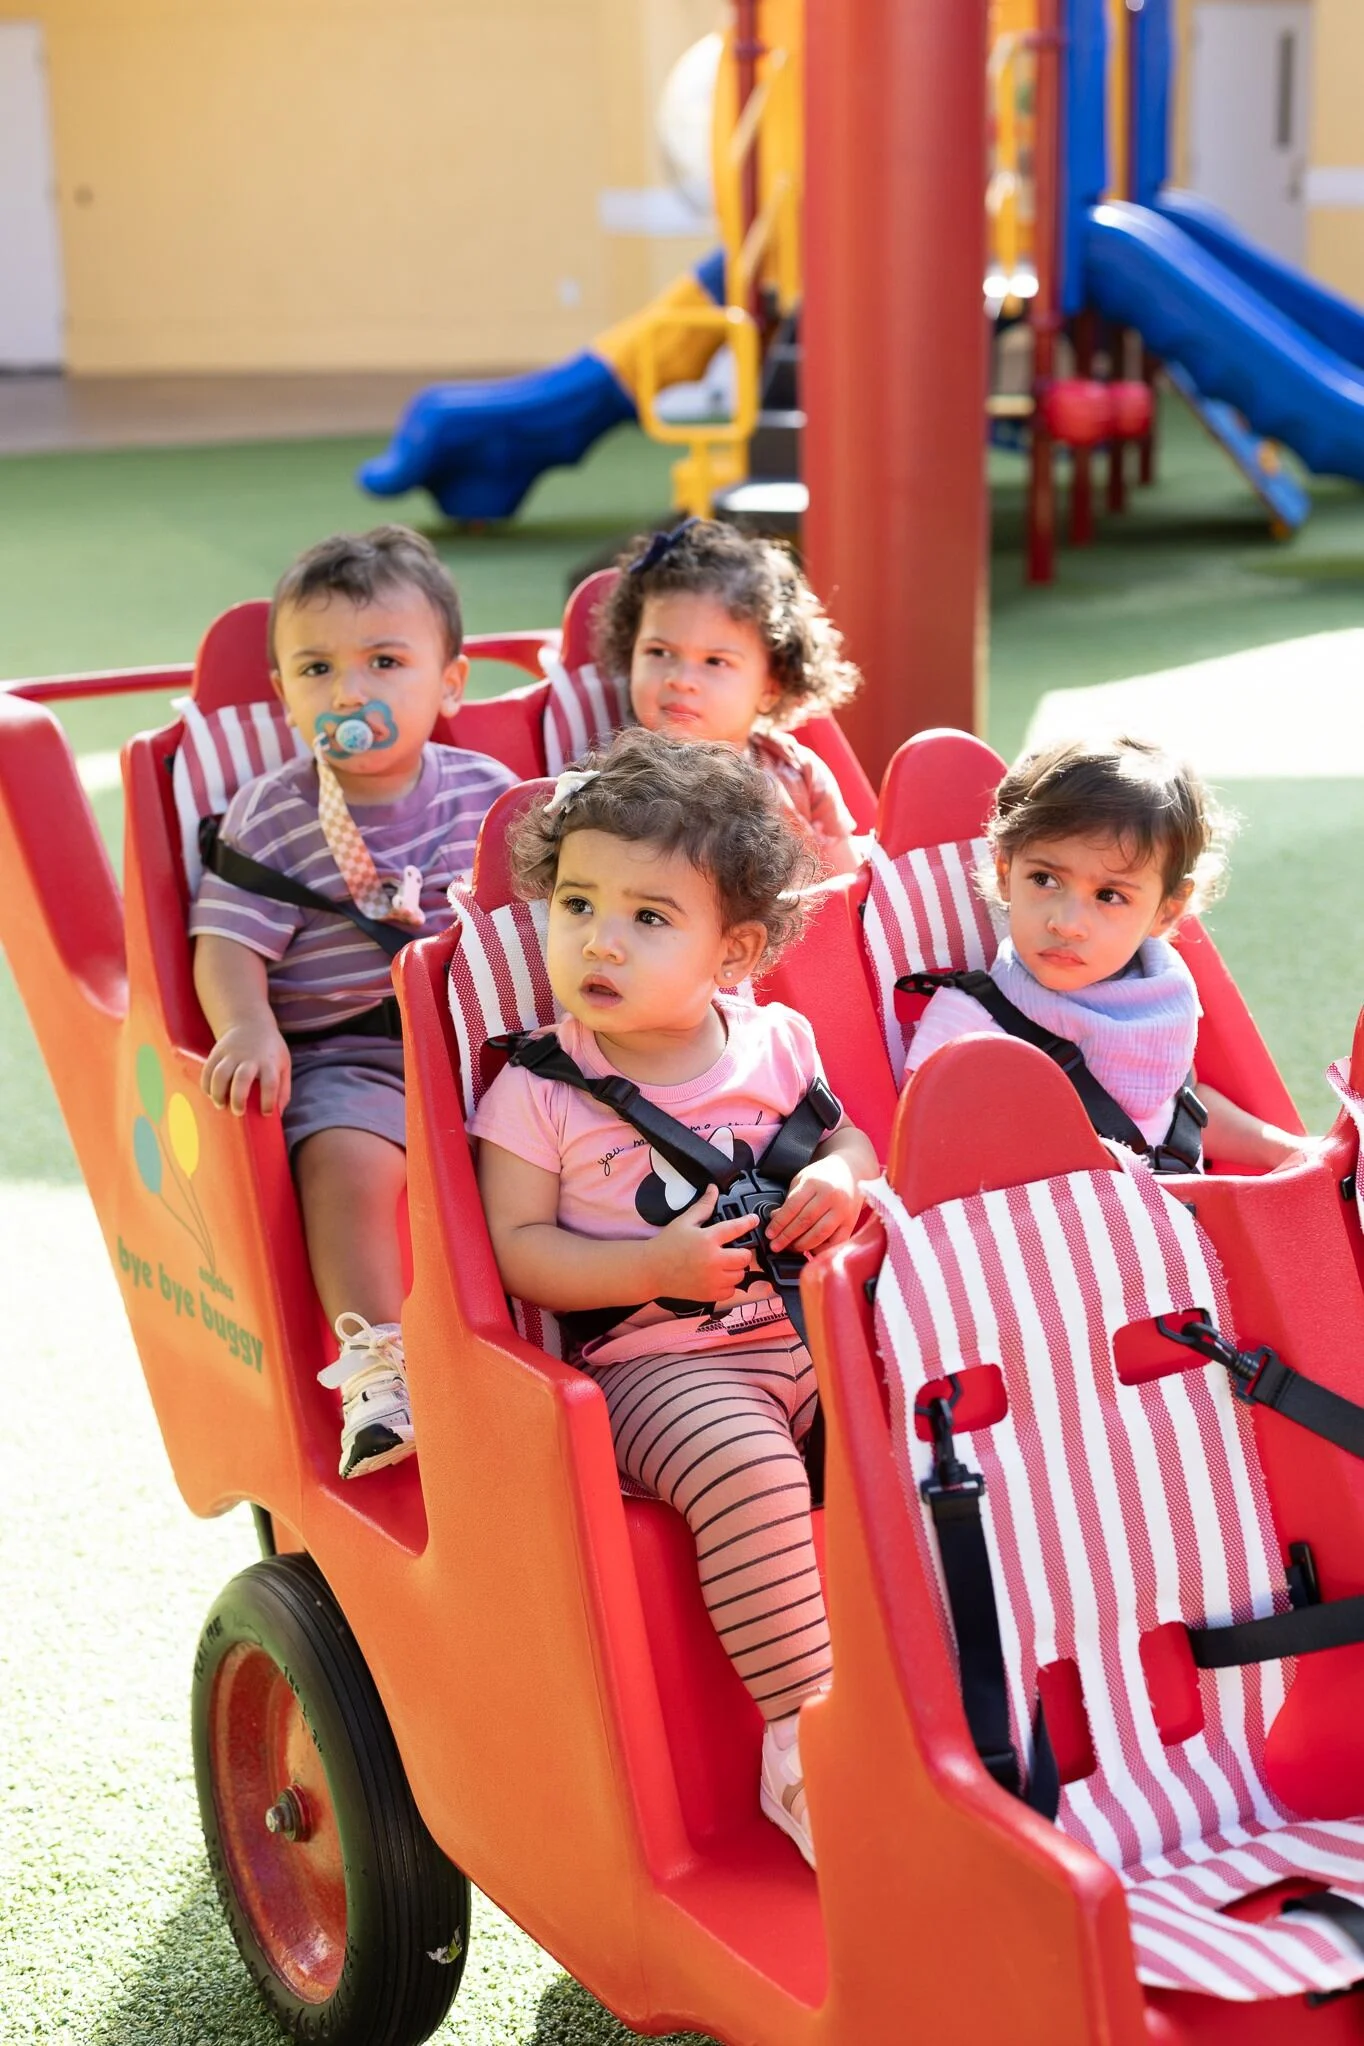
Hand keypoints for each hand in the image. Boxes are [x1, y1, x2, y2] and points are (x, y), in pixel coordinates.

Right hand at [201, 1018, 291, 1116]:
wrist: (250, 1023)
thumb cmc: (269, 1050)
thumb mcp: (284, 1065)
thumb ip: (283, 1089)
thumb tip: (278, 1114)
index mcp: (269, 1062)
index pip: (270, 1083)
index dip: (268, 1100)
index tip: (266, 1113)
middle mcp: (250, 1058)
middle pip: (242, 1078)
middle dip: (238, 1098)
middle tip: (238, 1112)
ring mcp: (231, 1053)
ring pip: (220, 1074)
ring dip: (218, 1092)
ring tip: (221, 1105)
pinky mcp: (217, 1052)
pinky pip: (208, 1070)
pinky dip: (206, 1085)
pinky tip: (211, 1094)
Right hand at [644, 1185, 758, 1301]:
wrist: (651, 1270)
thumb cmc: (667, 1244)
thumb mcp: (684, 1221)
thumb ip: (703, 1206)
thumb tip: (714, 1189)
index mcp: (708, 1239)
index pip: (736, 1228)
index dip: (748, 1222)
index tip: (754, 1220)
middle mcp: (713, 1260)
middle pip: (745, 1257)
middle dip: (742, 1252)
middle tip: (734, 1250)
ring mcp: (712, 1280)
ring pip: (740, 1275)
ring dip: (736, 1269)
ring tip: (725, 1264)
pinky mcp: (709, 1294)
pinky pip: (731, 1291)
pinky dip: (728, 1285)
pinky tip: (718, 1277)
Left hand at [766, 1155, 860, 1254]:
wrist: (852, 1171)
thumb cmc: (825, 1176)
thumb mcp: (803, 1180)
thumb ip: (790, 1200)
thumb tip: (776, 1219)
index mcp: (814, 1182)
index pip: (793, 1206)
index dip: (779, 1223)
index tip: (770, 1234)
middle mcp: (830, 1196)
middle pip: (805, 1221)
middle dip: (787, 1237)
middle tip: (776, 1245)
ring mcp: (842, 1210)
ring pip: (820, 1234)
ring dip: (802, 1245)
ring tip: (791, 1247)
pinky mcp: (851, 1222)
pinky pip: (836, 1242)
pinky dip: (822, 1249)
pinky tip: (812, 1249)